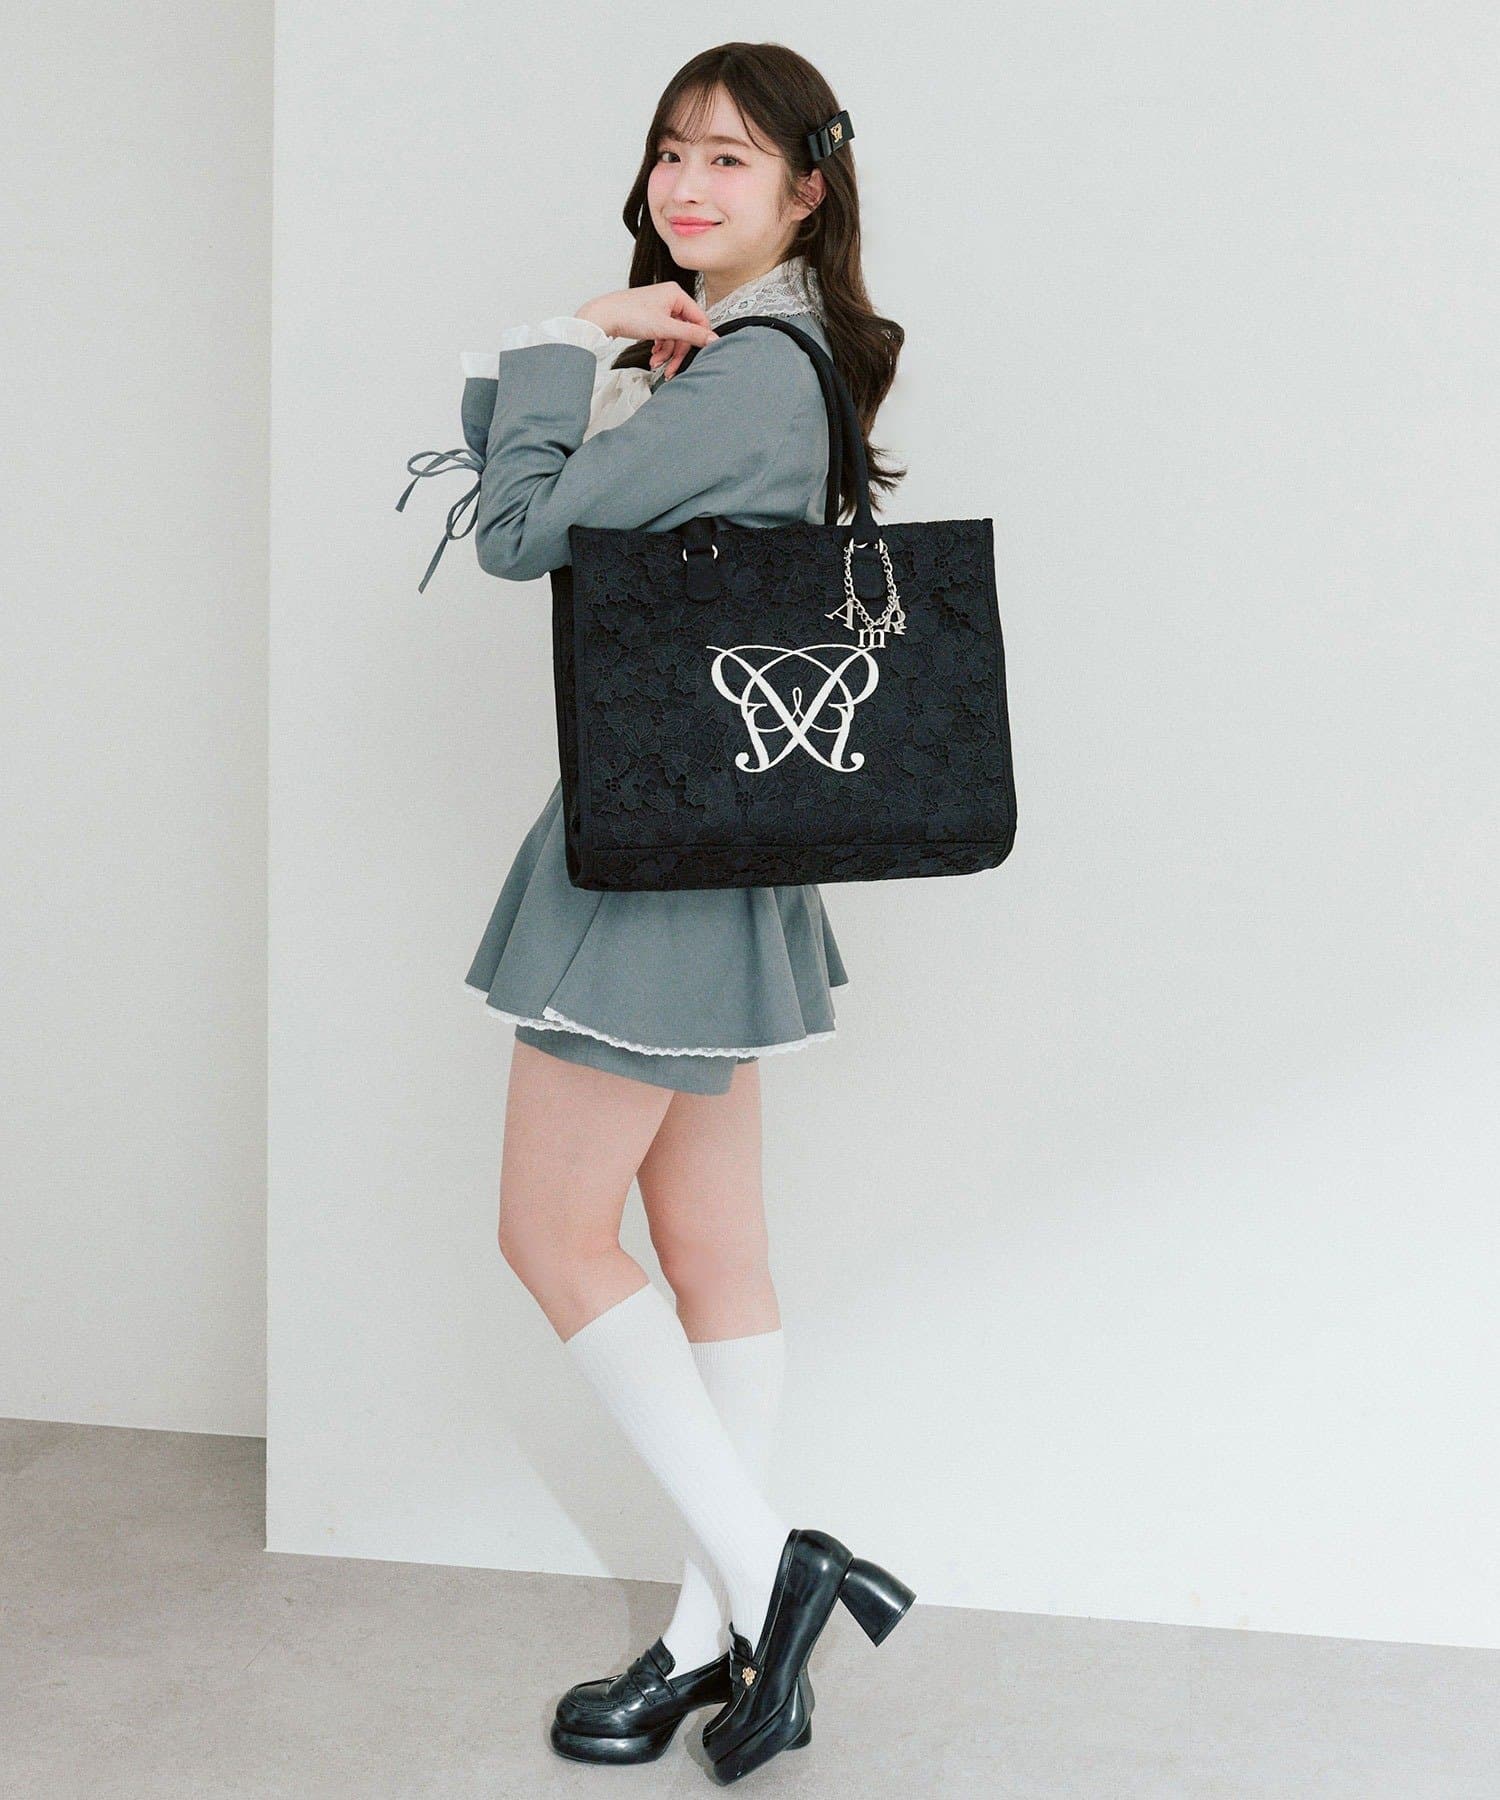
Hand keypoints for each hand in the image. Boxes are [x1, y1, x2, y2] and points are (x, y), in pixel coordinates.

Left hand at [576, 282, 718, 380]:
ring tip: (656, 363)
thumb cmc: (628, 315)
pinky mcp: (651, 317)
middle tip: (671, 368)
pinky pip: (663, 335)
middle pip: (685, 331)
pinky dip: (659, 347)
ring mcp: (660, 308)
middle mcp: (670, 298)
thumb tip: (713, 339)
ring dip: (666, 353)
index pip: (699, 319)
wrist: (603, 316)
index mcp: (676, 294)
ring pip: (673, 336)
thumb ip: (691, 334)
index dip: (698, 339)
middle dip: (677, 351)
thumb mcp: (665, 328)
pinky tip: (653, 356)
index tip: (698, 355)